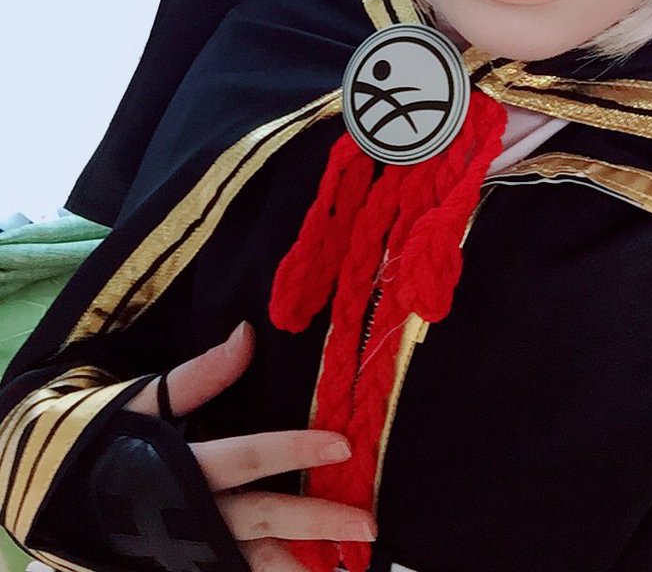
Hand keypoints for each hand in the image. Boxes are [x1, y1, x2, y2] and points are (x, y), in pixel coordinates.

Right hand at [126, 323, 375, 571]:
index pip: (250, 458)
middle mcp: (192, 515)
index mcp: (182, 468)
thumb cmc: (103, 442)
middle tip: (368, 521)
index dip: (296, 449)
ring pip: (254, 563)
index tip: (343, 443)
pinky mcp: (185, 566)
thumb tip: (247, 334)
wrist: (53, 503)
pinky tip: (305, 570)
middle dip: (318, 522)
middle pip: (265, 521)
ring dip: (301, 564)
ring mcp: (189, 550)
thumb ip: (200, 374)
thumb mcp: (144, 401)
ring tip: (348, 565)